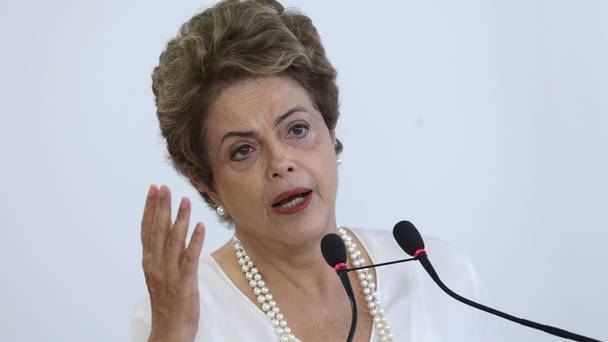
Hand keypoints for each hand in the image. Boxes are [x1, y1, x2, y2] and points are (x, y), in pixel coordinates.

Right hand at [140, 185, 204, 341]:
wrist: (169, 330)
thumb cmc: (167, 304)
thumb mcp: (159, 275)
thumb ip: (162, 254)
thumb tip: (168, 232)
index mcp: (149, 262)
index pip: (147, 229)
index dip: (150, 208)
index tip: (153, 189)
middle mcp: (156, 265)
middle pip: (157, 230)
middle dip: (161, 206)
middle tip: (164, 186)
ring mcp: (170, 273)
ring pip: (173, 240)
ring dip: (180, 219)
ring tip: (185, 200)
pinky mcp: (185, 282)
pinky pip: (190, 257)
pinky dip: (195, 241)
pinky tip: (200, 226)